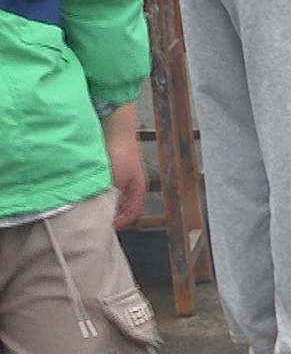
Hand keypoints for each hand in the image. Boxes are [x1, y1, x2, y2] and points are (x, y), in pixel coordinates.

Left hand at [101, 104, 145, 228]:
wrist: (116, 125)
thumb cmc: (120, 152)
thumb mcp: (114, 181)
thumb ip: (110, 198)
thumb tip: (101, 213)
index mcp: (138, 188)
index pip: (131, 213)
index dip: (120, 223)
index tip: (106, 228)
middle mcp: (133, 182)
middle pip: (122, 204)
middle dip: (111, 212)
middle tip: (96, 217)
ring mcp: (124, 172)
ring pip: (114, 193)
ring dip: (104, 199)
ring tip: (90, 203)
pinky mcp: (113, 163)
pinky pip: (106, 182)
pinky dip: (99, 187)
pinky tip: (89, 186)